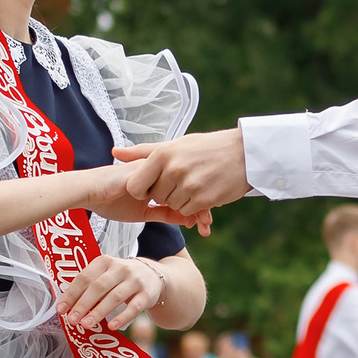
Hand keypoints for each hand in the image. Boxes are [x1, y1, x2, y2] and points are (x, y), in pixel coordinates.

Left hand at [59, 255, 166, 330]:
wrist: (152, 276)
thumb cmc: (120, 278)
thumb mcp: (105, 274)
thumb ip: (89, 286)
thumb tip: (67, 307)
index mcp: (104, 262)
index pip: (84, 277)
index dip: (71, 294)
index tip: (61, 309)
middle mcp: (120, 268)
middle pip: (98, 287)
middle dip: (83, 304)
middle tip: (73, 320)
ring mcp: (135, 281)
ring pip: (114, 297)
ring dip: (99, 312)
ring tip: (87, 325)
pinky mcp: (147, 294)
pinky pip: (134, 307)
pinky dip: (122, 317)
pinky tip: (112, 326)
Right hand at [85, 163, 210, 231]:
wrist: (88, 193)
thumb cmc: (111, 200)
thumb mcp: (143, 212)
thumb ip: (164, 213)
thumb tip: (187, 220)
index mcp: (161, 178)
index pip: (187, 191)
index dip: (199, 206)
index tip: (205, 226)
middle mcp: (162, 172)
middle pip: (191, 188)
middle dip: (203, 208)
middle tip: (207, 227)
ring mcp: (157, 171)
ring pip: (186, 188)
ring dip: (198, 208)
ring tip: (202, 226)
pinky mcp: (150, 174)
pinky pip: (174, 191)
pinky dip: (185, 207)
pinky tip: (189, 219)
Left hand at [112, 129, 252, 218]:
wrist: (244, 153)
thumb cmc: (206, 148)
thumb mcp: (174, 144)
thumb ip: (142, 152)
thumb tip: (114, 152)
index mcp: (163, 154)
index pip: (135, 185)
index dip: (141, 189)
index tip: (152, 185)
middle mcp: (174, 169)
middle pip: (155, 197)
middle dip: (164, 193)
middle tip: (180, 181)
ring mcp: (189, 185)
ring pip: (171, 206)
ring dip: (180, 200)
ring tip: (193, 183)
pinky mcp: (204, 200)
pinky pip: (187, 212)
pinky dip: (192, 207)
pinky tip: (203, 191)